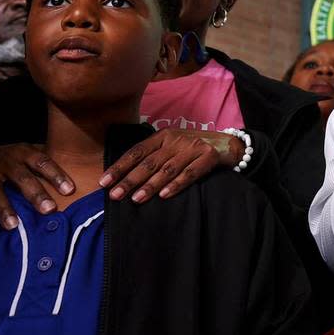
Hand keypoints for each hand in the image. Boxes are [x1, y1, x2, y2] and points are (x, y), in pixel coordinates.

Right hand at [0, 144, 73, 228]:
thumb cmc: (10, 158)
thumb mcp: (26, 155)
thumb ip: (46, 163)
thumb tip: (79, 171)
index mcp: (26, 151)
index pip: (44, 162)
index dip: (57, 175)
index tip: (70, 190)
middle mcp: (11, 159)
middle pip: (26, 177)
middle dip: (38, 193)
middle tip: (50, 208)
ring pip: (2, 191)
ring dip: (12, 207)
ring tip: (20, 223)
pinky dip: (1, 211)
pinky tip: (9, 224)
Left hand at [100, 129, 245, 201]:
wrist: (229, 144)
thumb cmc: (194, 149)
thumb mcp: (173, 145)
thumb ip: (154, 155)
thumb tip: (124, 176)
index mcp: (163, 135)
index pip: (136, 152)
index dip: (119, 167)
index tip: (104, 182)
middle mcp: (176, 139)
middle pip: (149, 162)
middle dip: (130, 179)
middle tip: (115, 195)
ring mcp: (193, 147)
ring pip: (167, 169)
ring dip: (150, 185)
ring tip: (136, 199)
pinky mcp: (209, 157)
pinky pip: (190, 173)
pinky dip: (176, 184)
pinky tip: (164, 195)